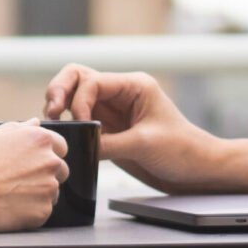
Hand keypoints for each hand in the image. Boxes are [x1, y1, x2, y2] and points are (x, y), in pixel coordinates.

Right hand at [0, 122, 68, 232]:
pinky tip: (10, 207)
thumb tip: (34, 122)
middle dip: (44, 174)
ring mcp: (49, 188)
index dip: (46, 154)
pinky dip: (30, 211)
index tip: (32, 162)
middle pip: (60, 170)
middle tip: (18, 180)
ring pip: (52, 192)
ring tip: (10, 194)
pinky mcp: (43, 211)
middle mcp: (50, 162)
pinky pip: (43, 211)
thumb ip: (17, 128)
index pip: (60, 146)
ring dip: (37, 193)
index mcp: (40, 139)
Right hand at [41, 64, 247, 193]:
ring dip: (60, 106)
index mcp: (134, 85)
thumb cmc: (182, 151)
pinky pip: (79, 120)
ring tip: (52, 124)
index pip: (91, 81)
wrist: (196, 170)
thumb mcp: (143, 145)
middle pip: (76, 77)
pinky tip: (65, 137)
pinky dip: (68, 125)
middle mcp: (120, 93)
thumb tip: (75, 144)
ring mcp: (112, 110)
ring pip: (74, 96)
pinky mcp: (108, 129)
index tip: (81, 125)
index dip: (79, 101)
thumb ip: (107, 143)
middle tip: (52, 113)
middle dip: (59, 91)